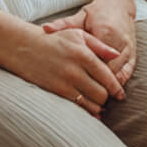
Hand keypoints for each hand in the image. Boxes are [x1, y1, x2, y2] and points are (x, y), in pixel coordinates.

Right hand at [6, 25, 125, 117]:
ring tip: (99, 102)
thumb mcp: (78, 35)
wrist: (25, 47)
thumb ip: (100, 46)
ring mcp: (66, 83)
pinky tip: (90, 109)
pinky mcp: (57, 92)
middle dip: (107, 97)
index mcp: (84, 54)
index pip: (108, 77)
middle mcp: (76, 70)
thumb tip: (117, 55)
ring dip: (98, 105)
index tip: (120, 94)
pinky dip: (87, 111)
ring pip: (92, 103)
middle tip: (108, 97)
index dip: (116, 88)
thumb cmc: (54, 39)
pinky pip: (78, 107)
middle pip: (102, 93)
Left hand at [42, 0, 136, 89]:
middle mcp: (119, 41)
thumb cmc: (96, 12)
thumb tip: (45, 29)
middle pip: (108, 70)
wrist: (118, 3)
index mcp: (104, 32)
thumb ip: (63, 24)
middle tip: (84, 97)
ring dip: (109, 87)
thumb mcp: (80, 16)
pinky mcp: (133, 52)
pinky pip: (128, 72)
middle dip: (98, 84)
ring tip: (97, 100)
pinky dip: (119, 82)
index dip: (86, 74)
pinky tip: (111, 92)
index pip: (95, 59)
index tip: (74, 84)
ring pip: (119, 74)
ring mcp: (128, 48)